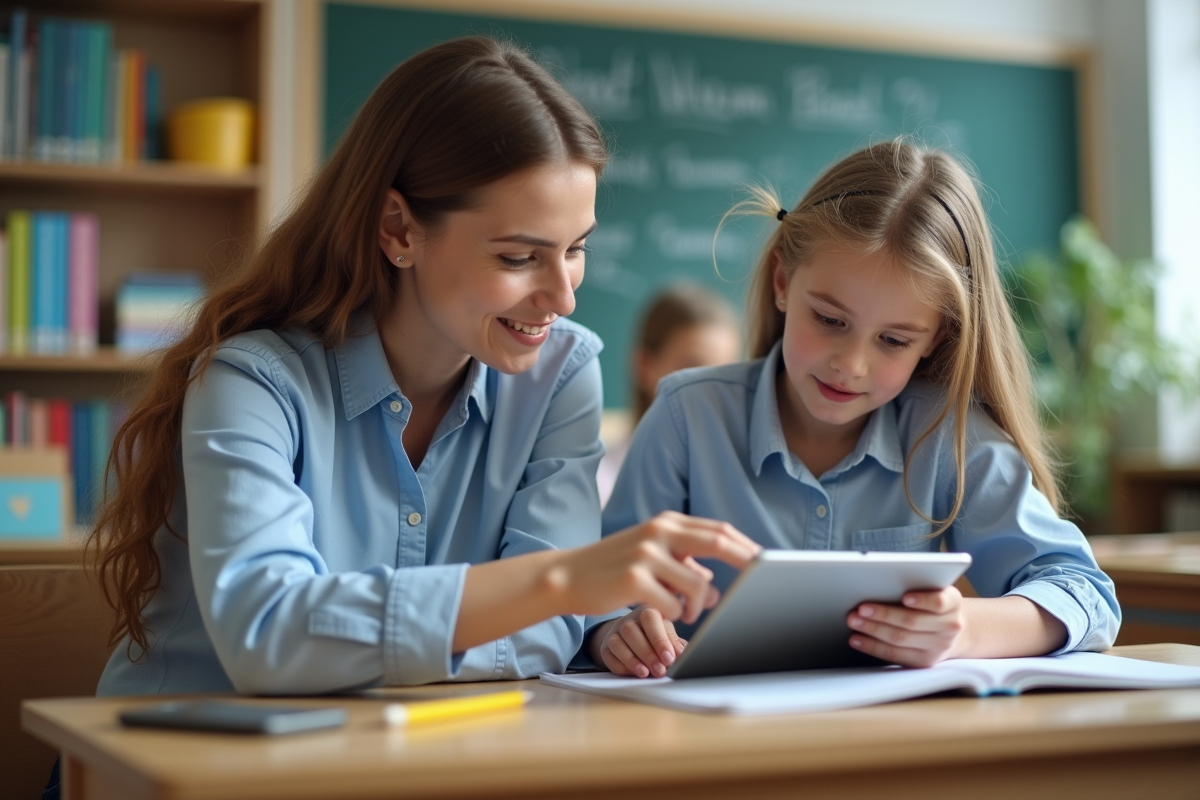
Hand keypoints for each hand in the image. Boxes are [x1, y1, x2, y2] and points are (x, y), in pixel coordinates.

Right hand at [553, 511, 759, 623]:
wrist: (567, 575)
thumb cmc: (614, 569)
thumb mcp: (652, 558)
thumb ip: (684, 566)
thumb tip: (715, 591)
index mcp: (666, 522)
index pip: (718, 530)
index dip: (745, 547)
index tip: (766, 563)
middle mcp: (658, 531)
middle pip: (717, 542)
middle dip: (746, 562)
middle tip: (761, 582)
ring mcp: (645, 553)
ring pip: (697, 584)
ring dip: (699, 604)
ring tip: (686, 612)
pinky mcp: (633, 579)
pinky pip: (674, 605)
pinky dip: (674, 613)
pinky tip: (657, 610)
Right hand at [595, 606, 687, 677]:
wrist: (631, 639)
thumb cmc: (655, 636)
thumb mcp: (667, 636)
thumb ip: (675, 645)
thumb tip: (683, 656)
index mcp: (647, 612)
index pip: (650, 618)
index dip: (659, 639)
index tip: (669, 658)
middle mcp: (628, 619)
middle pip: (631, 631)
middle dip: (647, 654)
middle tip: (660, 671)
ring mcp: (614, 632)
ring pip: (617, 643)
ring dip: (632, 660)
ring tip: (646, 674)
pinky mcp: (605, 647)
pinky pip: (609, 656)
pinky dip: (621, 666)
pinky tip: (633, 673)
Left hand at [846, 586, 965, 667]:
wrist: (952, 629)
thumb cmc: (934, 603)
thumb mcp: (935, 589)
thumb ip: (917, 585)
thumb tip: (880, 581)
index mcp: (953, 603)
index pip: (939, 602)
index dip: (922, 600)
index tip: (905, 597)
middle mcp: (950, 626)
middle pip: (912, 622)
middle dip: (883, 615)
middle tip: (861, 608)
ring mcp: (938, 647)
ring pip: (900, 639)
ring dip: (873, 630)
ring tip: (854, 621)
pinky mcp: (924, 661)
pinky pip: (895, 655)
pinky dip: (872, 646)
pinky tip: (857, 639)